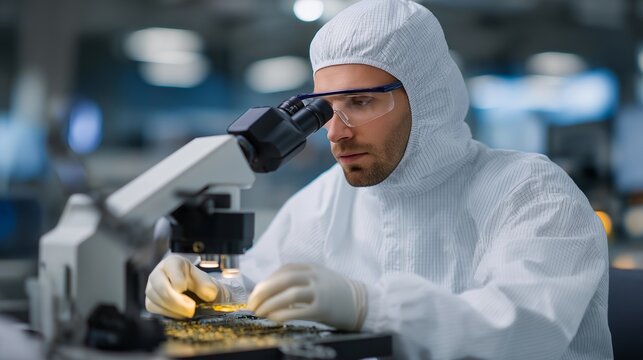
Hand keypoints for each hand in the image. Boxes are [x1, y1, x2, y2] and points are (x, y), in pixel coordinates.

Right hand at [145, 254, 224, 318]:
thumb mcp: (209, 283)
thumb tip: (208, 295)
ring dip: (174, 309)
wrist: (200, 297)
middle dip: (177, 301)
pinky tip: (180, 314)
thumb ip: (208, 287)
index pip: (171, 270)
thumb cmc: (202, 287)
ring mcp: (152, 287)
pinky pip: (153, 308)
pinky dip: (168, 313)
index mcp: (173, 263)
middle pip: (160, 287)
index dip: (180, 283)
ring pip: (155, 299)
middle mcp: (158, 273)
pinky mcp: (150, 301)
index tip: (188, 290)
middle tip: (191, 309)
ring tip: (189, 312)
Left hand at [247, 264, 366, 330]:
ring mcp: (320, 292)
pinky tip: (274, 319)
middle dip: (263, 292)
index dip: (267, 280)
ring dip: (270, 304)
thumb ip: (300, 280)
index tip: (256, 292)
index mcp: (312, 268)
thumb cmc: (337, 293)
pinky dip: (283, 314)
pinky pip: (299, 311)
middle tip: (251, 304)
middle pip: (283, 280)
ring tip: (259, 313)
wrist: (363, 303)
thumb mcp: (319, 278)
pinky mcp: (323, 309)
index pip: (284, 270)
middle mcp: (315, 277)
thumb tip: (272, 291)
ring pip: (289, 295)